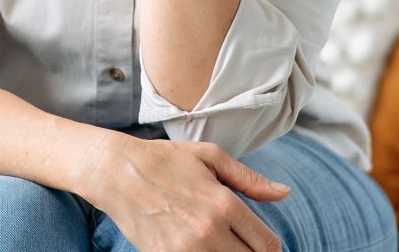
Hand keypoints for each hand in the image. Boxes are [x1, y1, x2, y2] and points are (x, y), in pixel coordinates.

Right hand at [84, 135, 289, 251]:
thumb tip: (284, 194)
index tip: (258, 243)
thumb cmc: (163, 160)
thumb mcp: (208, 156)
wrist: (114, 171)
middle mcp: (208, 230)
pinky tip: (196, 247)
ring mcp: (185, 249)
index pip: (267, 244)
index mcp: (224, 204)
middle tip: (238, 244)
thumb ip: (248, 179)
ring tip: (217, 244)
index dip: (269, 248)